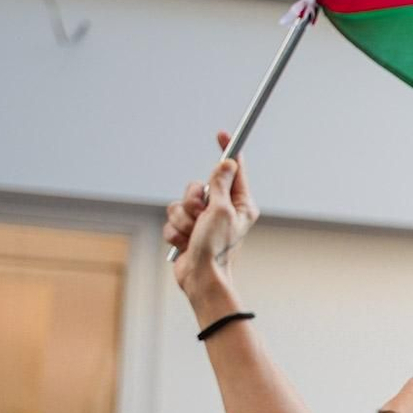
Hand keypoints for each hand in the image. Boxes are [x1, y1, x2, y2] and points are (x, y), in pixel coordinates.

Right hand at [165, 131, 260, 309]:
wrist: (200, 278)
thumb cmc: (217, 247)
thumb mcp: (221, 211)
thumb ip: (220, 185)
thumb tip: (227, 163)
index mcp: (241, 204)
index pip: (233, 171)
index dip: (226, 151)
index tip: (221, 134)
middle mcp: (223, 210)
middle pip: (198, 186)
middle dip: (193, 201)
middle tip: (201, 216)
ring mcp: (204, 221)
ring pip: (181, 203)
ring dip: (183, 219)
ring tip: (194, 235)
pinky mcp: (188, 230)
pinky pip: (172, 219)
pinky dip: (175, 231)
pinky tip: (185, 244)